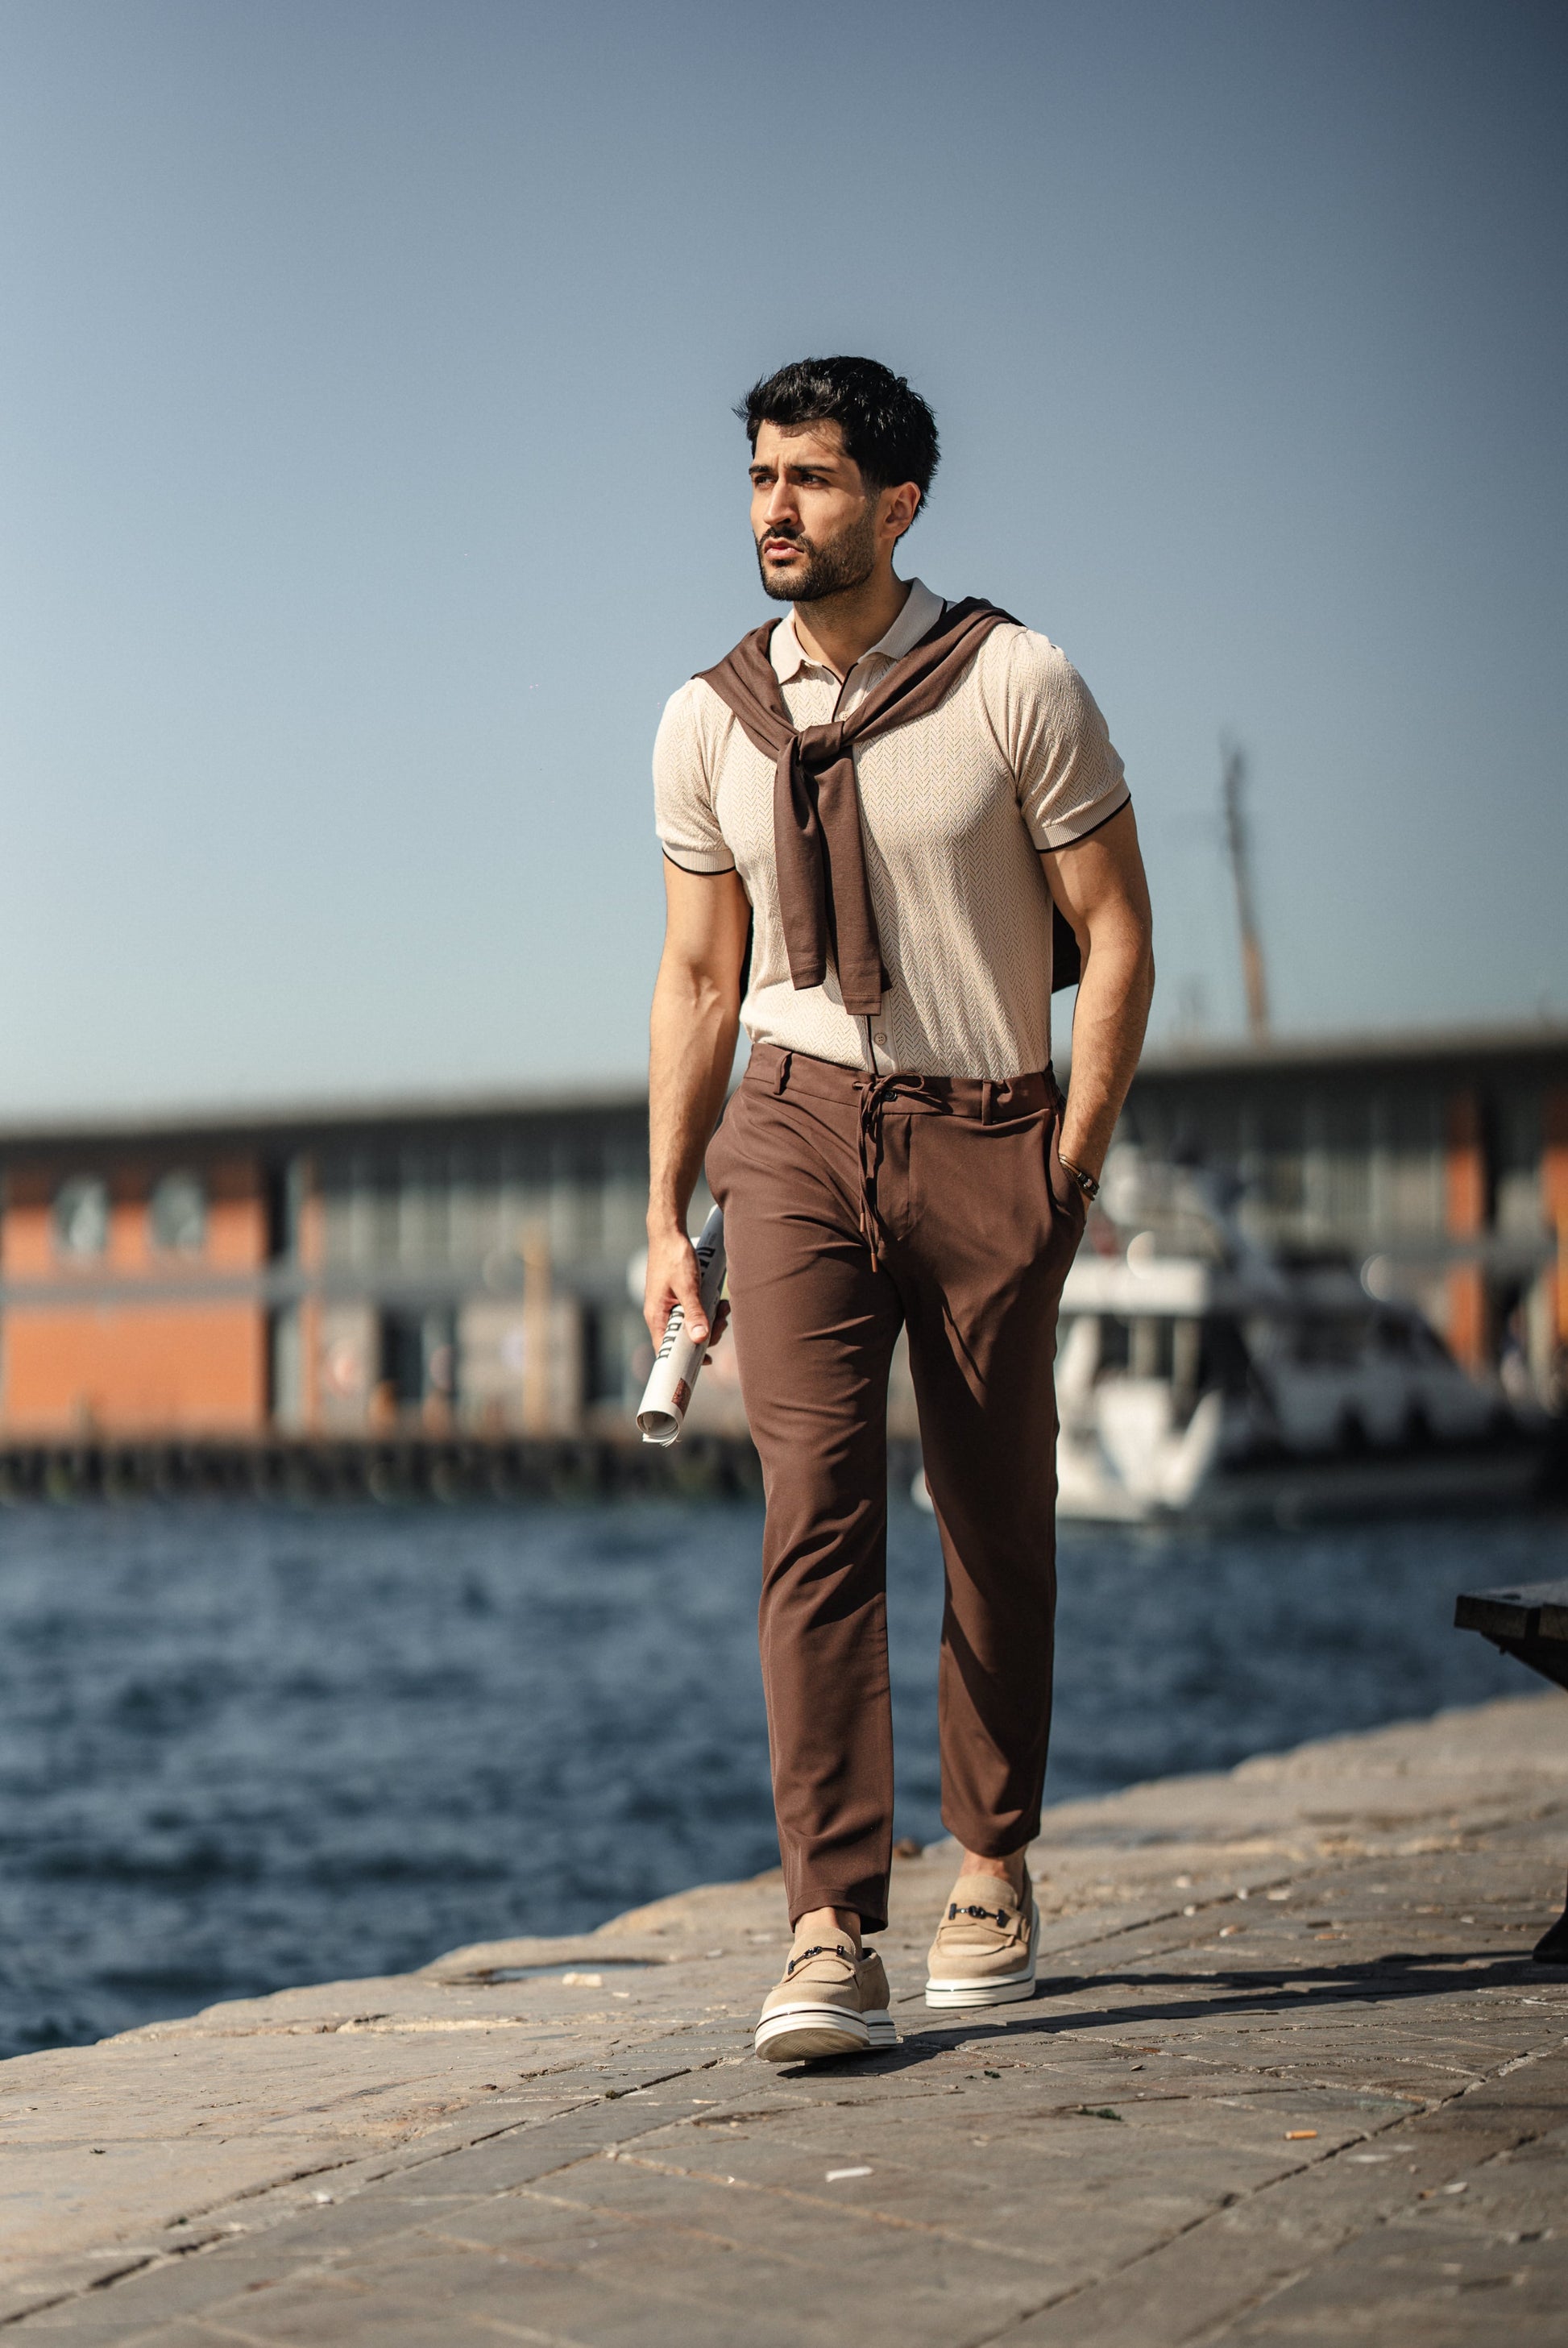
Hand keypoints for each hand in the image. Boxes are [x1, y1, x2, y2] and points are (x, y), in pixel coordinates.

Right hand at [644, 1226, 730, 1361]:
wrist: (669, 1232)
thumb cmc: (673, 1257)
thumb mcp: (687, 1286)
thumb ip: (694, 1312)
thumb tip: (700, 1339)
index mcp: (657, 1316)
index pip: (666, 1350)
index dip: (683, 1361)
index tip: (704, 1363)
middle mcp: (661, 1315)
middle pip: (684, 1340)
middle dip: (707, 1334)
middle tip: (721, 1322)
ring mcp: (670, 1307)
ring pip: (692, 1326)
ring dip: (711, 1321)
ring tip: (723, 1307)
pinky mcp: (679, 1299)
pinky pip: (694, 1313)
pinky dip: (708, 1310)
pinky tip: (719, 1302)